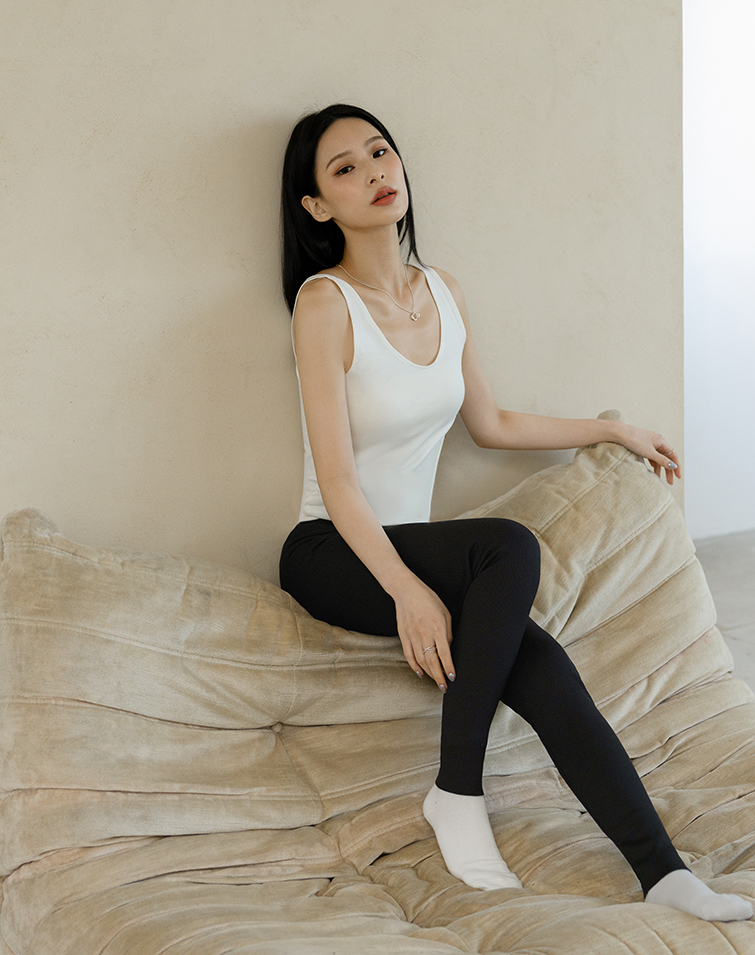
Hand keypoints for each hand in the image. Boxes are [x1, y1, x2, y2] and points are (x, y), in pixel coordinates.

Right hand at [392, 576, 454, 691]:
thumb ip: (448, 633)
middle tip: (444, 688)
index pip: (444, 653)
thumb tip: (449, 650)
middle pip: (432, 661)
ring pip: (421, 661)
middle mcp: (424, 634)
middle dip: (439, 677)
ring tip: (436, 682)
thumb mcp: (445, 613)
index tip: (453, 677)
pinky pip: (409, 656)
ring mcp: (412, 636)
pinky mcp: (403, 636)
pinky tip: (421, 674)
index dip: (449, 667)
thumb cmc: (428, 599)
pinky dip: (415, 667)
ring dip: (429, 674)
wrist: (406, 590)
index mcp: (437, 627)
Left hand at [617, 423, 681, 484]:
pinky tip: (651, 468)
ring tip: (657, 478)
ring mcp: (650, 442)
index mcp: (662, 441)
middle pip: (666, 457)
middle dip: (668, 470)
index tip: (678, 477)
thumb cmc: (634, 441)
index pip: (673, 456)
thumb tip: (673, 466)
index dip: (677, 467)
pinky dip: (652, 463)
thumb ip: (661, 460)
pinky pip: (651, 455)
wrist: (619, 433)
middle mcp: (658, 441)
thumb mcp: (649, 453)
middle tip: (669, 482)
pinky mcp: (643, 444)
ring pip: (658, 457)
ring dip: (659, 468)